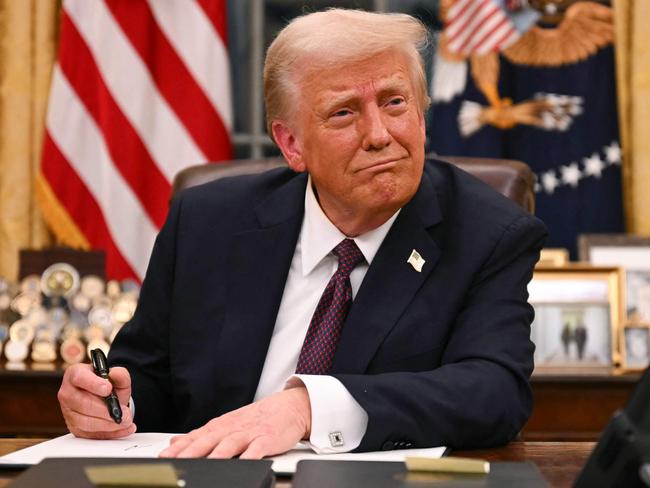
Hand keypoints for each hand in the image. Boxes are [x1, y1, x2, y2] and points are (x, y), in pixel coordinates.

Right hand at [58, 363, 134, 438]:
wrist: (104, 398)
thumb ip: (119, 374)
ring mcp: (69, 412)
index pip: (79, 377)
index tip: (108, 389)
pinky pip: (90, 435)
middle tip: (123, 412)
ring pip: (85, 422)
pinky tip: (123, 429)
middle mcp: (68, 393)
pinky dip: (110, 434)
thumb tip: (115, 374)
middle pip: (83, 404)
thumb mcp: (116, 377)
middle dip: (105, 410)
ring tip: (125, 421)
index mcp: (75, 374)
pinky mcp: (75, 428)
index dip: (93, 384)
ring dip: (108, 424)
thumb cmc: (106, 385)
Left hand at [159, 387, 310, 458]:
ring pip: (230, 443)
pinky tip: (244, 462)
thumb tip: (175, 442)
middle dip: (191, 451)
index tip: (163, 458)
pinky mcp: (268, 438)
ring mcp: (250, 433)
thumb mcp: (227, 424)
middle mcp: (232, 428)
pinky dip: (250, 456)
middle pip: (209, 440)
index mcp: (221, 426)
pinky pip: (258, 448)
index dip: (179, 448)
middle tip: (176, 462)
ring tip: (206, 464)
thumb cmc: (257, 419)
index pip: (196, 437)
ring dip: (217, 454)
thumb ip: (202, 435)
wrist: (289, 407)